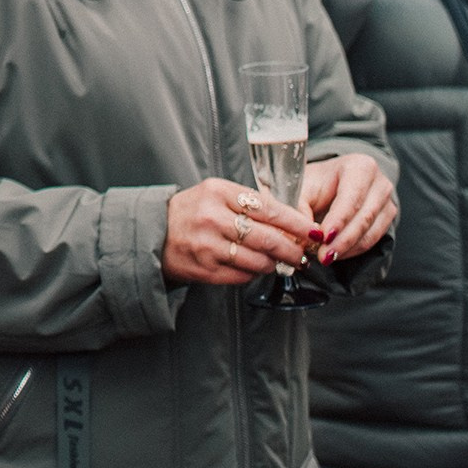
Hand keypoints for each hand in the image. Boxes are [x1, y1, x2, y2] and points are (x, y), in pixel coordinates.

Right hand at [163, 177, 319, 285]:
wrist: (153, 233)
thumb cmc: (192, 211)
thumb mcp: (216, 194)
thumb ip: (249, 204)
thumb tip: (292, 223)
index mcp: (219, 192)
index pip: (269, 209)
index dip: (296, 223)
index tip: (314, 232)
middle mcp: (213, 218)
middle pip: (268, 238)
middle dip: (293, 250)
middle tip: (304, 255)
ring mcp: (208, 245)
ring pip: (259, 260)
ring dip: (274, 263)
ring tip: (277, 261)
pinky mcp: (205, 268)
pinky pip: (243, 275)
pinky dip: (253, 272)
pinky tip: (253, 266)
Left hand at [302, 154, 397, 263]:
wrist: (333, 181)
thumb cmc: (317, 182)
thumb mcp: (303, 187)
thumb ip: (300, 207)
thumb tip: (306, 234)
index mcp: (360, 166)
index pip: (352, 197)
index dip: (339, 220)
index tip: (323, 238)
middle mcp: (379, 182)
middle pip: (364, 217)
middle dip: (342, 240)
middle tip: (324, 256)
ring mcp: (387, 200)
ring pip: (370, 232)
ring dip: (348, 249)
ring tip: (326, 258)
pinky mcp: (388, 217)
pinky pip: (373, 239)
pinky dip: (354, 250)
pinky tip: (337, 254)